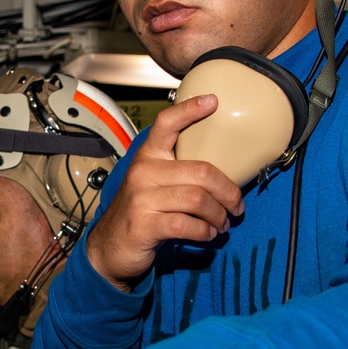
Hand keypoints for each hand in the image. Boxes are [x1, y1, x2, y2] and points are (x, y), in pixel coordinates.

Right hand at [86, 95, 243, 289]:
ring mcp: (142, 198)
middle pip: (201, 171)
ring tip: (223, 222)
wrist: (111, 247)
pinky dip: (204, 231)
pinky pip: (187, 224)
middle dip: (228, 191)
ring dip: (219, 215)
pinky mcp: (144, 224)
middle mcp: (143, 172)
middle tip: (236, 205)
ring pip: (198, 199)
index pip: (167, 124)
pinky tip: (208, 234)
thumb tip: (225, 174)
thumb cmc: (142, 213)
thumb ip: (180, 172)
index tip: (213, 101)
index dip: (190, 110)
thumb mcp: (155, 184)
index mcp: (148, 157)